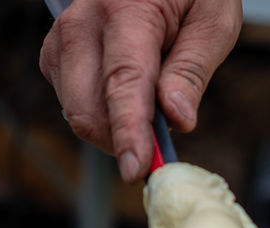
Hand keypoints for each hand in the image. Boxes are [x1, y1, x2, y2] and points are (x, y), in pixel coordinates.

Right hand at [40, 0, 241, 182]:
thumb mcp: (213, 21)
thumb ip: (193, 70)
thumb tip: (178, 119)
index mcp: (125, 9)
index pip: (122, 82)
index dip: (129, 132)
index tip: (136, 168)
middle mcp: (82, 22)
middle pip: (87, 109)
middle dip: (122, 139)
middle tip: (161, 142)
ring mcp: (63, 39)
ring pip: (77, 112)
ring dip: (113, 127)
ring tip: (149, 98)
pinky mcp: (56, 55)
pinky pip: (72, 104)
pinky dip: (101, 114)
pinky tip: (126, 94)